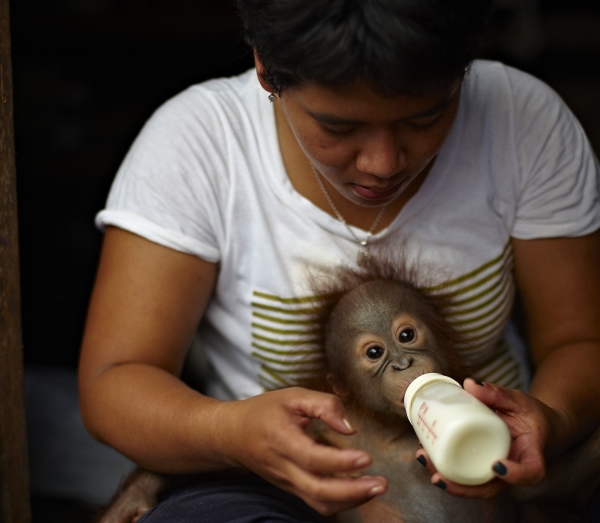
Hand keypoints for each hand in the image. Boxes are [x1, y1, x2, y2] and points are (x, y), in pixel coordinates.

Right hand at [216, 387, 387, 514]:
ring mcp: (286, 481)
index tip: (366, 457)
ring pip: (319, 502)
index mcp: (281, 439)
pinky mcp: (291, 488)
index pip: (313, 458)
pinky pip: (316, 502)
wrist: (232, 435)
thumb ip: (323, 404)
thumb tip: (349, 426)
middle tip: (381, 483)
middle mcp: (283, 466)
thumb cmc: (263, 412)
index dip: (341, 462)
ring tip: (375, 488)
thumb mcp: (292, 396)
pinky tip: (359, 491)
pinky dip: (340, 501)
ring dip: (350, 500)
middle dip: (353, 491)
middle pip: (318, 490)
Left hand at [415, 378, 561, 497]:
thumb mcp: (519, 401)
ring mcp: (497, 473)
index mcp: (531, 455)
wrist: (536, 427)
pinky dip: (446, 467)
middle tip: (438, 476)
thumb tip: (470, 384)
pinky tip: (426, 455)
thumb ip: (497, 393)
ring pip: (474, 485)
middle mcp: (513, 469)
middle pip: (491, 488)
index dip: (515, 475)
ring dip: (447, 478)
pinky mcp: (483, 466)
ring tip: (424, 460)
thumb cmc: (531, 415)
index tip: (497, 466)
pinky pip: (465, 474)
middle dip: (462, 487)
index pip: (530, 472)